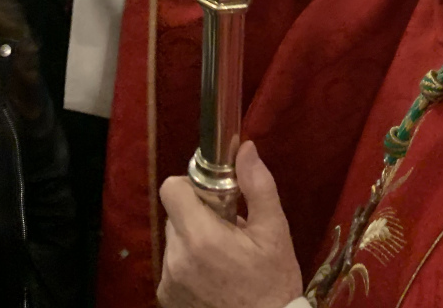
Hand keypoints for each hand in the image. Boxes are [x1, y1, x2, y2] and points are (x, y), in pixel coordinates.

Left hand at [158, 142, 302, 307]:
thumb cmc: (274, 285)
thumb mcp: (275, 234)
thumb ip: (258, 187)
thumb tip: (245, 149)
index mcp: (201, 237)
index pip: (172, 188)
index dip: (191, 185)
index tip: (215, 196)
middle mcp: (177, 259)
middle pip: (175, 214)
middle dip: (199, 215)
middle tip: (230, 231)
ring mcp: (168, 282)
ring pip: (175, 241)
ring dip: (194, 241)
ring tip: (225, 260)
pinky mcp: (167, 299)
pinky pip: (173, 266)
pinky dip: (189, 265)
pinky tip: (215, 278)